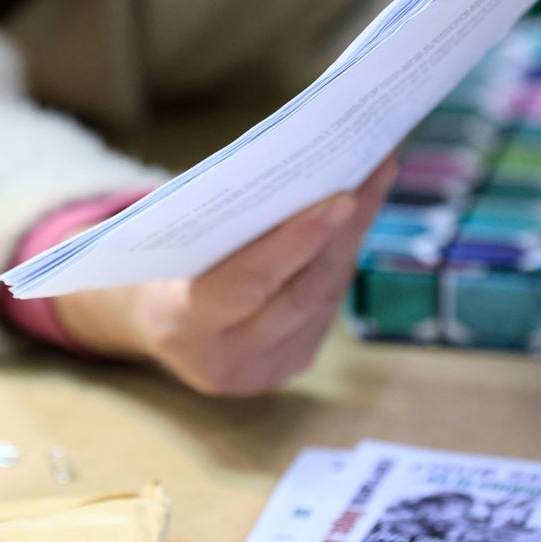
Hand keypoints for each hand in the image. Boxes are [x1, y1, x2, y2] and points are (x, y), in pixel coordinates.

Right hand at [54, 157, 397, 395]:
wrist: (165, 324)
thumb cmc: (168, 264)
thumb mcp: (175, 241)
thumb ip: (225, 222)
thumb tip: (303, 171)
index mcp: (181, 324)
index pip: (248, 283)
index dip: (298, 242)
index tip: (342, 199)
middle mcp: (226, 359)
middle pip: (301, 293)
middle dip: (343, 232)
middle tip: (373, 174)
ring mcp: (264, 370)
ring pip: (323, 298)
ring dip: (352, 238)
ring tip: (375, 181)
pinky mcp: (292, 364)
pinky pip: (327, 307)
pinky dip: (342, 259)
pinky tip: (357, 219)